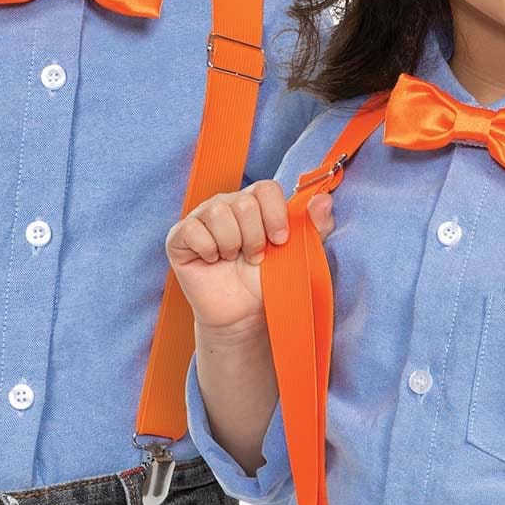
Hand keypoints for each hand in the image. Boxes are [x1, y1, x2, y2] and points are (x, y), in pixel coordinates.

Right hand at [166, 182, 331, 332]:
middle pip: (243, 202)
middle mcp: (226, 205)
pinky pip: (193, 230)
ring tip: (233, 260)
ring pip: (218, 213)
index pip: (265, 188)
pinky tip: (212, 261)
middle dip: (254, 237)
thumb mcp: (296, 255)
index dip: (275, 215)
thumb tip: (325, 198)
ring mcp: (201, 218)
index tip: (279, 242)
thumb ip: (314, 227)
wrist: (243, 315)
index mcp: (254, 203)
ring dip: (232, 244)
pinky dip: (207, 250)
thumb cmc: (267, 284)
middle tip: (254, 258)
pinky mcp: (179, 237)